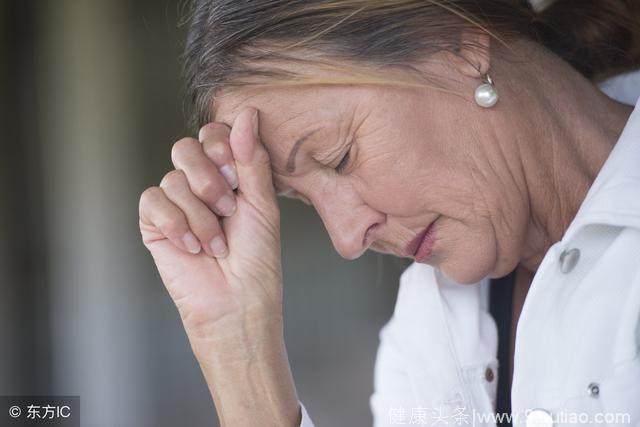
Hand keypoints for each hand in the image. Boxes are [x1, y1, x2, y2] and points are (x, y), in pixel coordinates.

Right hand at [138, 107, 282, 354]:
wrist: (238, 302)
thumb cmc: (257, 258)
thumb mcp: (262, 204)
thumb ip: (251, 159)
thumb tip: (248, 113)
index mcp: (228, 175)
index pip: (213, 136)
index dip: (221, 147)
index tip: (237, 176)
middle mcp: (199, 185)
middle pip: (186, 148)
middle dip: (208, 179)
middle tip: (228, 208)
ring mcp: (175, 204)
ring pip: (172, 179)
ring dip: (199, 215)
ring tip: (216, 244)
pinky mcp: (154, 224)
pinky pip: (152, 201)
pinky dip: (175, 224)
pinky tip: (192, 247)